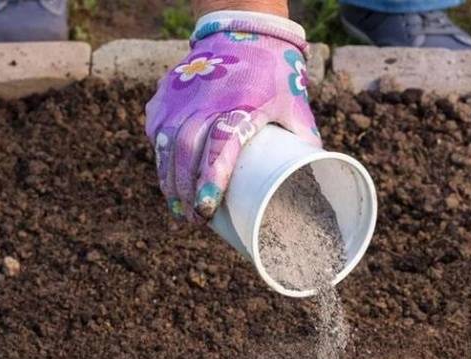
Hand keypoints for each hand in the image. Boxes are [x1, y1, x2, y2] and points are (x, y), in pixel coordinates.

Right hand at [145, 12, 320, 221]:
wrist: (242, 28)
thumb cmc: (274, 71)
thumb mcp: (295, 102)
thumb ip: (304, 137)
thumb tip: (313, 171)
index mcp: (240, 107)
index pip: (220, 147)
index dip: (210, 180)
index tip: (207, 208)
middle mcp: (205, 102)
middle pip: (185, 152)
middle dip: (184, 190)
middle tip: (192, 218)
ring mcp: (182, 96)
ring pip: (165, 143)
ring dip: (168, 178)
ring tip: (177, 207)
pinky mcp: (168, 92)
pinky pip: (157, 128)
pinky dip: (159, 152)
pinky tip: (165, 173)